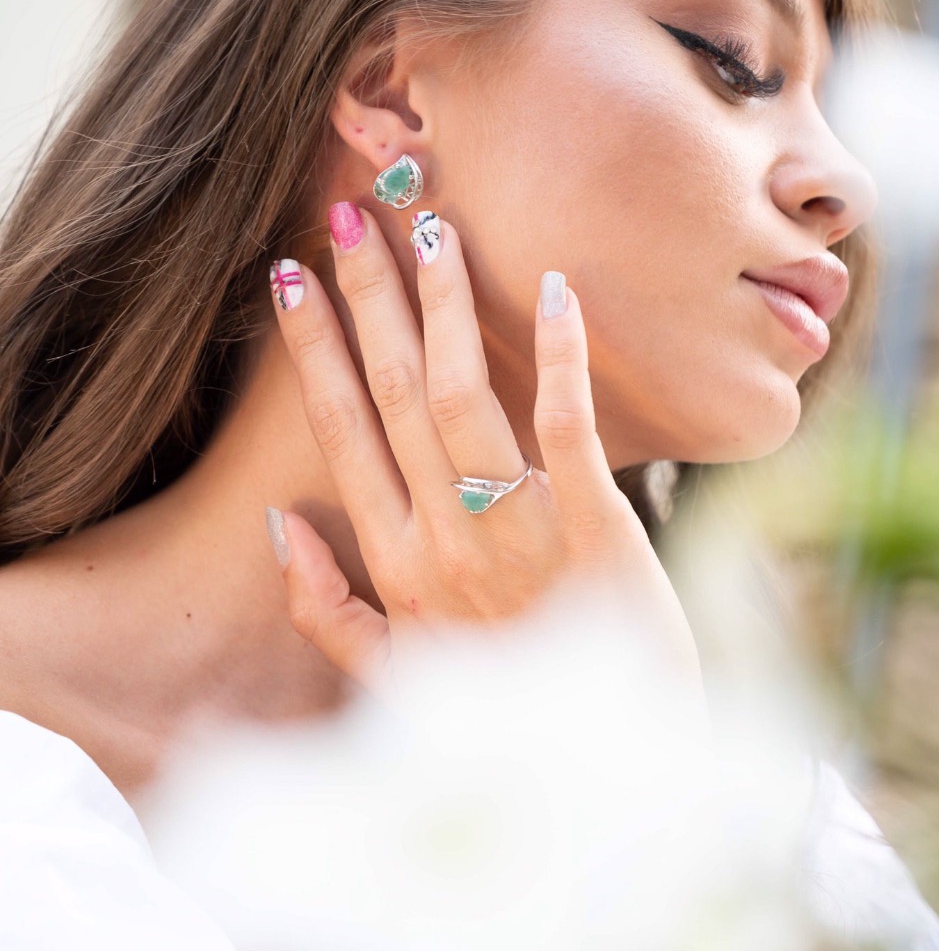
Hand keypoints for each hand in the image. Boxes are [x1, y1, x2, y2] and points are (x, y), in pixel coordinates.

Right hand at [267, 204, 703, 716]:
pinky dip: (560, 356)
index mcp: (396, 564)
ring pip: (464, 398)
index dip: (311, 351)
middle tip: (347, 219)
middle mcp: (443, 539)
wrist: (607, 773)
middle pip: (393, 396)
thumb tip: (278, 526)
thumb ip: (327, 609)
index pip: (340, 434)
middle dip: (366, 302)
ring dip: (443, 310)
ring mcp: (518, 532)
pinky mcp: (598, 528)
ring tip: (428, 231)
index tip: (288, 279)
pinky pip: (568, 427)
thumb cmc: (501, 706)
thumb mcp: (392, 675)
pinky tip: (557, 287)